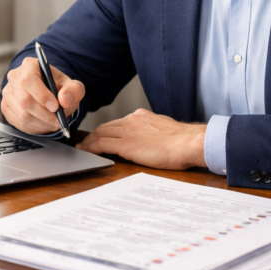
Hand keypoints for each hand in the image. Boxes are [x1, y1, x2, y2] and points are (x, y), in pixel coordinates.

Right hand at [1, 57, 84, 134]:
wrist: (49, 93)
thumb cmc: (58, 87)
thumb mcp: (73, 86)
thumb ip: (74, 90)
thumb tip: (64, 99)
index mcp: (30, 66)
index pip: (29, 80)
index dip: (42, 95)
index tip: (55, 107)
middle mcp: (15, 77)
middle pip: (24, 100)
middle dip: (44, 114)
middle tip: (58, 120)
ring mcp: (8, 93)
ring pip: (22, 114)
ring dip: (41, 123)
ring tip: (53, 123)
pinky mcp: (6, 107)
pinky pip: (18, 123)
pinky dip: (34, 127)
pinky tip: (43, 124)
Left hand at [77, 109, 206, 169]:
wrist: (188, 143)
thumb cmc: (183, 142)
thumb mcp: (165, 131)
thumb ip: (153, 133)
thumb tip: (150, 140)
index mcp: (142, 117)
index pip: (118, 123)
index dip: (106, 130)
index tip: (100, 136)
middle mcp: (132, 120)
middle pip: (105, 126)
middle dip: (93, 135)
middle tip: (85, 143)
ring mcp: (128, 131)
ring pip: (100, 133)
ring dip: (89, 141)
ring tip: (83, 148)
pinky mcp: (126, 143)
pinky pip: (101, 144)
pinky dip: (91, 147)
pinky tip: (86, 152)